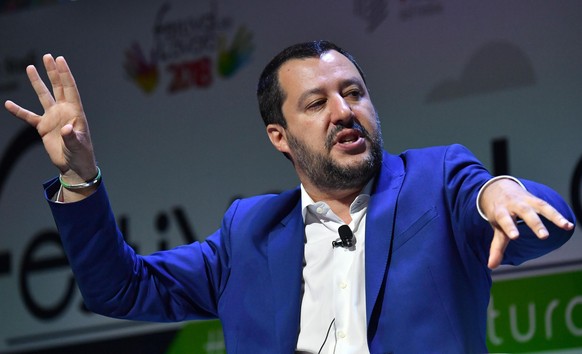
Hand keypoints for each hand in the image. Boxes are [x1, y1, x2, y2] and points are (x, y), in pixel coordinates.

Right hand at [4, 54, 96, 184]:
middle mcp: (64, 111)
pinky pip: (29, 116)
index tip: (60, 59)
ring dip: (37, 82)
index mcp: (75, 112)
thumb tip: (66, 128)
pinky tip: (8, 104)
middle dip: (53, 72)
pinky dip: (19, 111)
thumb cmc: (81, 155)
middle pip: (58, 87)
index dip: (65, 74)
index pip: (70, 89)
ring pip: (44, 96)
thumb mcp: (78, 146)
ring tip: (31, 68)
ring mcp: (53, 118)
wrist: (74, 166)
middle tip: (48, 56)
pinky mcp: (44, 127)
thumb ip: (72, 137)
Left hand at [479, 178, 574, 268]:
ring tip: (565, 226)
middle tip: (544, 236)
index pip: (504, 219)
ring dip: (554, 217)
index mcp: (500, 211)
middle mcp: (514, 204)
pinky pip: (548, 207)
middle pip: (525, 213)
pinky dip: (559, 216)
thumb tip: (491, 266)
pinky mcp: (535, 200)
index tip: (515, 237)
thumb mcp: (495, 227)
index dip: (509, 227)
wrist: (498, 189)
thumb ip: (496, 247)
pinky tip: (569, 225)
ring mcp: (526, 201)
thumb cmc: (498, 213)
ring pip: (540, 207)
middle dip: (535, 224)